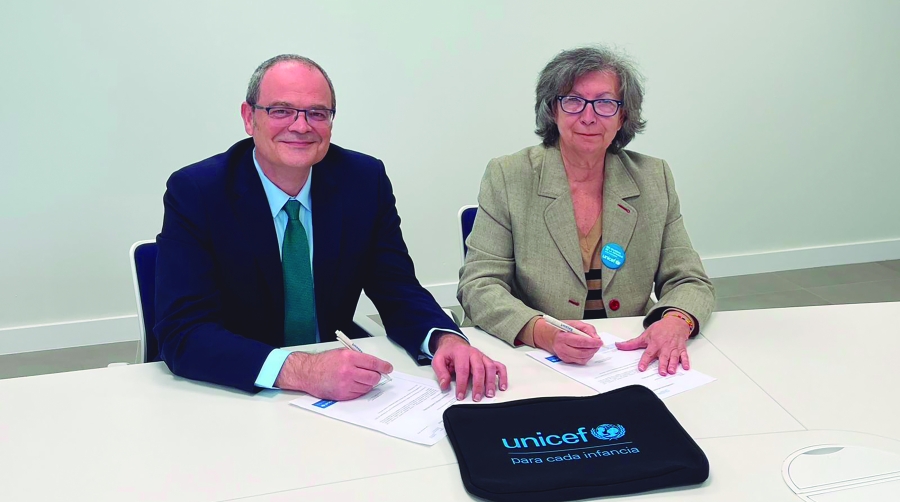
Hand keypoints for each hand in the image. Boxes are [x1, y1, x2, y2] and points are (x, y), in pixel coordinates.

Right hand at [274, 349, 392, 400]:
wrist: (308, 373)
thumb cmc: (324, 362)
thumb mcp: (342, 353)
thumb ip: (358, 358)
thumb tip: (375, 365)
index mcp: (349, 358)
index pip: (373, 363)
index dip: (384, 366)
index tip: (388, 368)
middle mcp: (348, 371)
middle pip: (373, 377)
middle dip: (376, 376)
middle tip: (374, 374)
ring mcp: (345, 384)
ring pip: (367, 387)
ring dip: (367, 384)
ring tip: (359, 378)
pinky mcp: (342, 395)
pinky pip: (359, 394)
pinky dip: (359, 390)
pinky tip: (353, 384)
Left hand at [432, 333, 507, 401]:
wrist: (454, 343)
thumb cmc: (448, 353)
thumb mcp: (438, 360)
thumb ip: (441, 373)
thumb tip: (444, 385)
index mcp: (461, 353)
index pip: (463, 370)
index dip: (462, 384)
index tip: (460, 395)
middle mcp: (474, 354)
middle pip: (479, 369)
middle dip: (478, 385)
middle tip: (476, 398)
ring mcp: (483, 357)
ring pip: (490, 368)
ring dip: (491, 382)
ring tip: (489, 394)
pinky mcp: (488, 360)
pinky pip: (499, 367)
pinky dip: (503, 376)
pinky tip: (502, 386)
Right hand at [534, 319, 602, 364]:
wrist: (550, 336)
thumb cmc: (562, 329)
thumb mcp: (575, 323)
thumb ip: (587, 328)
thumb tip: (596, 337)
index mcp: (563, 337)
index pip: (581, 342)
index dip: (592, 343)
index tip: (600, 341)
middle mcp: (562, 348)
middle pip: (582, 352)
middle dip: (593, 349)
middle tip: (598, 344)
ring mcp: (564, 355)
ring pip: (582, 358)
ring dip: (591, 353)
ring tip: (593, 347)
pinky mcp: (566, 360)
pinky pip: (580, 361)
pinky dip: (586, 356)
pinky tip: (587, 350)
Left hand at [615, 316, 691, 374]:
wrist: (675, 322)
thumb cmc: (660, 329)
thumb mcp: (645, 335)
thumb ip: (632, 343)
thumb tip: (619, 345)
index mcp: (654, 344)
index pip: (648, 354)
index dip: (644, 361)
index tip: (641, 368)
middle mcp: (664, 347)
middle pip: (663, 357)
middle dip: (662, 365)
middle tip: (661, 372)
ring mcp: (673, 348)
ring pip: (673, 357)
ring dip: (673, 364)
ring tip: (671, 371)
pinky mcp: (681, 349)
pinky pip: (684, 356)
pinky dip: (685, 361)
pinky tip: (685, 367)